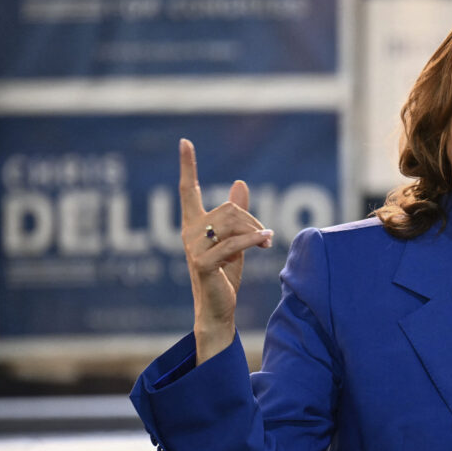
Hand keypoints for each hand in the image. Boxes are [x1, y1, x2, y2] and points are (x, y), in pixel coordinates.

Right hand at [179, 138, 273, 364]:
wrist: (218, 308)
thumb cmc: (225, 273)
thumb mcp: (235, 239)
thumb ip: (238, 213)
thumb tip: (240, 183)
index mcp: (193, 224)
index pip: (188, 190)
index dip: (188, 166)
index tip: (185, 142)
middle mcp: (189, 233)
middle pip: (228, 208)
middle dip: (252, 220)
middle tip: (264, 237)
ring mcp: (193, 248)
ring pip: (232, 223)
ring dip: (255, 232)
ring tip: (264, 244)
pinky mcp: (201, 263)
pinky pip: (233, 243)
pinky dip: (253, 241)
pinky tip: (266, 242)